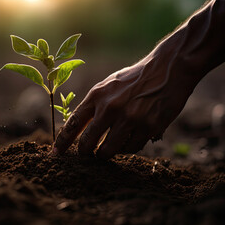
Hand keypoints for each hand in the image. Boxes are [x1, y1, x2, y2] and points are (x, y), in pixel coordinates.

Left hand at [53, 55, 196, 158]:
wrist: (168, 69)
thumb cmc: (134, 79)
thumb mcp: (109, 85)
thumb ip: (95, 105)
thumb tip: (80, 130)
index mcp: (97, 95)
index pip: (73, 123)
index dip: (63, 141)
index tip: (56, 153)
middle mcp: (111, 107)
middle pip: (88, 143)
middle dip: (85, 153)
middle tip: (88, 155)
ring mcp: (130, 118)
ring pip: (109, 150)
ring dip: (106, 153)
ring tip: (110, 148)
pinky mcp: (148, 127)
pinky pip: (131, 148)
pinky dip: (128, 148)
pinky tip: (131, 138)